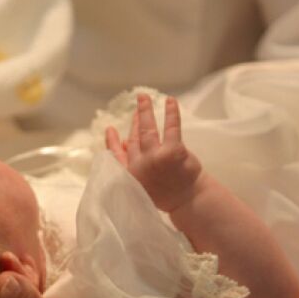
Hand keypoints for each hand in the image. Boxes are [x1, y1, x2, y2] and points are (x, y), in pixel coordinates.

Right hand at [105, 94, 203, 212]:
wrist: (188, 200)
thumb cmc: (166, 192)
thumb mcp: (140, 182)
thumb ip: (129, 164)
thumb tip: (124, 142)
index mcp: (130, 173)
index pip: (117, 154)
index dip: (112, 141)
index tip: (110, 129)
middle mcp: (140, 164)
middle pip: (135, 137)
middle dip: (136, 120)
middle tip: (138, 104)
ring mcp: (155, 157)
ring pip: (148, 129)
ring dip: (145, 111)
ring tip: (143, 97)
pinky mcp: (173, 152)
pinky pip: (171, 127)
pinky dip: (170, 113)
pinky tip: (170, 101)